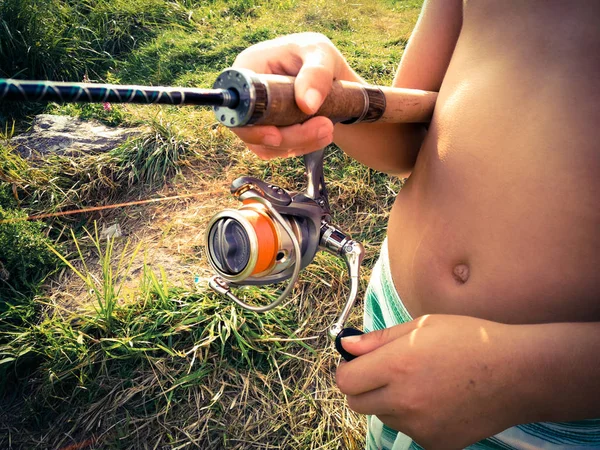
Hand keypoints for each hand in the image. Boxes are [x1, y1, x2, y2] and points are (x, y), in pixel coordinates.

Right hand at [231, 32, 357, 158]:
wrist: (330, 73)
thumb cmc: (318, 54)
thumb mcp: (321, 54)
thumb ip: (316, 74)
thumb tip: (307, 105)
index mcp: (248, 68)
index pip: (236, 103)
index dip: (250, 125)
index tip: (276, 135)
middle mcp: (246, 94)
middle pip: (251, 130)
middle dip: (288, 138)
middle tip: (325, 128)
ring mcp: (255, 116)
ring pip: (265, 145)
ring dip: (299, 144)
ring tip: (329, 129)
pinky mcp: (268, 130)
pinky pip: (277, 149)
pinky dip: (301, 147)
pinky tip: (321, 136)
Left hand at [336, 315, 535, 448]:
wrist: (516, 373)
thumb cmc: (469, 340)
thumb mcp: (421, 325)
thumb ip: (378, 339)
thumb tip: (346, 345)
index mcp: (396, 366)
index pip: (345, 381)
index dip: (348, 370)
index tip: (358, 363)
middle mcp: (404, 400)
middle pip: (356, 404)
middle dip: (363, 388)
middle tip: (385, 372)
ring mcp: (420, 426)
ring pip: (383, 417)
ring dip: (389, 402)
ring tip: (420, 382)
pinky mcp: (435, 443)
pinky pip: (409, 431)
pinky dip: (414, 418)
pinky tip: (437, 400)